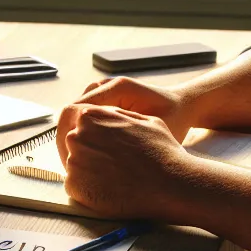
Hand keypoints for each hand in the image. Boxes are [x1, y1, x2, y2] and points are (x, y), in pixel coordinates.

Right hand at [56, 76, 189, 163]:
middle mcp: (106, 85)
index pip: (74, 110)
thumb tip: (94, 155)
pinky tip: (89, 151)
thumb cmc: (174, 119)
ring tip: (78, 160)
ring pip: (75, 114)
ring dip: (73, 135)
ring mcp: (104, 89)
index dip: (67, 136)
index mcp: (116, 89)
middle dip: (67, 138)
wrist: (183, 106)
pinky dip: (83, 132)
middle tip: (70, 165)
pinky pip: (85, 115)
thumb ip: (125, 139)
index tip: (70, 160)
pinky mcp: (106, 98)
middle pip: (70, 111)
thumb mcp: (153, 132)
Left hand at [59, 105, 198, 219]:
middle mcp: (77, 136)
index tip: (99, 146)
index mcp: (91, 116)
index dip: (89, 135)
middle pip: (74, 145)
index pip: (76, 122)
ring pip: (75, 166)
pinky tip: (110, 191)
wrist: (171, 184)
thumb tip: (104, 116)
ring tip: (114, 179)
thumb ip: (117, 117)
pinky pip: (76, 186)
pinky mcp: (75, 186)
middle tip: (110, 165)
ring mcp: (74, 162)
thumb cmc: (162, 151)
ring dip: (89, 172)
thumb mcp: (144, 120)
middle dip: (88, 153)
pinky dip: (89, 189)